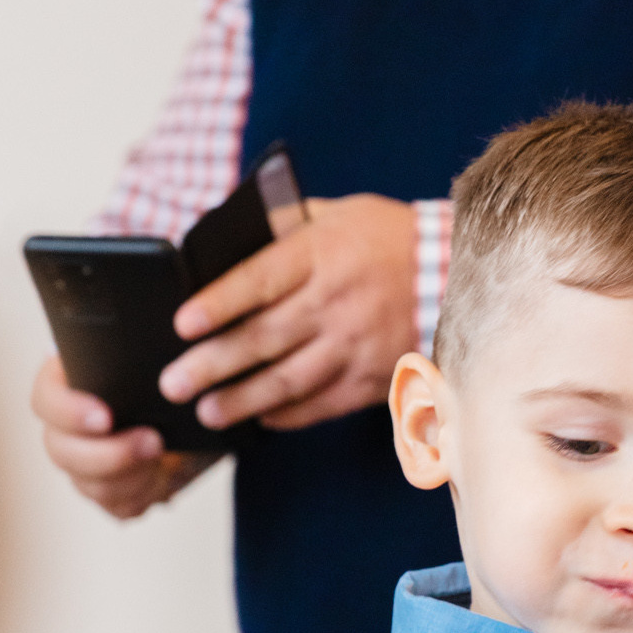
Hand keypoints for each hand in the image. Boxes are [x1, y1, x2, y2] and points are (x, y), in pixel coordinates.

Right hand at [31, 355, 216, 517]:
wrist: (202, 413)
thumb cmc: (176, 376)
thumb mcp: (168, 356)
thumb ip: (145, 349)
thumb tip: (141, 336)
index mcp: (69, 382)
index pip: (46, 398)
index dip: (68, 411)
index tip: (105, 417)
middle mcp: (66, 425)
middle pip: (59, 449)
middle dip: (107, 453)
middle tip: (153, 441)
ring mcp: (83, 462)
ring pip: (86, 482)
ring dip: (127, 476)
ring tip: (163, 458)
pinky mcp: (106, 489)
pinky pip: (114, 504)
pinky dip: (139, 495)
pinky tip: (160, 479)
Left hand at [159, 194, 416, 430]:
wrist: (459, 273)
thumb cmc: (389, 238)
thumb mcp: (338, 214)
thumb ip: (283, 225)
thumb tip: (220, 243)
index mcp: (323, 253)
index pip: (259, 281)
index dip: (218, 304)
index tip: (180, 325)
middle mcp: (337, 302)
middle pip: (264, 338)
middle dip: (212, 364)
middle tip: (172, 383)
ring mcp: (358, 344)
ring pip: (289, 380)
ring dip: (243, 400)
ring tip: (207, 414)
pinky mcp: (375, 376)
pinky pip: (324, 403)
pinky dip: (289, 415)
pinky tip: (261, 419)